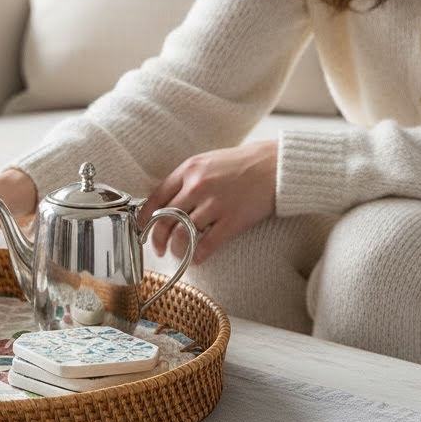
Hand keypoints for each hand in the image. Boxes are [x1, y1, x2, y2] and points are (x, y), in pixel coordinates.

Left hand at [139, 140, 277, 263]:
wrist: (278, 164)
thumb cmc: (242, 164)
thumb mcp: (207, 162)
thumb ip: (186, 180)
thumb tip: (165, 203)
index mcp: (188, 170)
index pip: (155, 198)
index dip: (144, 219)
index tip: (142, 231)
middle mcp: (197, 186)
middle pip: (164, 220)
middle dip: (157, 240)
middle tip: (159, 250)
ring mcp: (215, 203)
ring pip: (181, 235)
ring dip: (177, 250)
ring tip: (179, 254)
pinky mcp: (233, 220)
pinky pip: (206, 244)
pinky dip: (197, 256)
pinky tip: (197, 259)